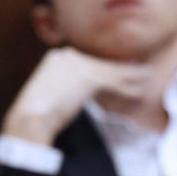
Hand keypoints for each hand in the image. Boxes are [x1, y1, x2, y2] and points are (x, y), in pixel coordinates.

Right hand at [1, 47, 153, 145]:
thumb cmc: (36, 114)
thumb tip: (75, 96)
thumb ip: (63, 89)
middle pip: (101, 62)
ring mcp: (79, 66)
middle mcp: (68, 57)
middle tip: (138, 69)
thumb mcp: (49, 95)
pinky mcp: (88, 78)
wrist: (30, 118)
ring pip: (111, 70)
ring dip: (131, 75)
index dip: (105, 66)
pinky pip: (114, 82)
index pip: (87, 61)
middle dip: (121, 68)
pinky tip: (139, 91)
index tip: (118, 69)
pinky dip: (128, 87)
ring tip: (146, 76)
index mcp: (57, 59)